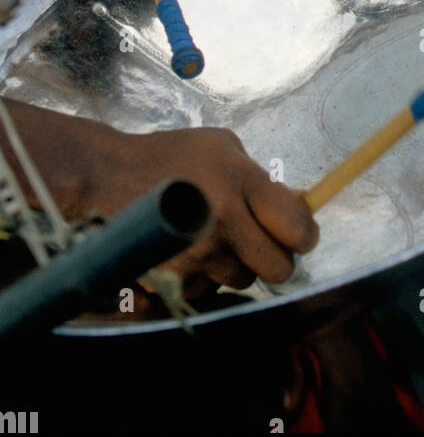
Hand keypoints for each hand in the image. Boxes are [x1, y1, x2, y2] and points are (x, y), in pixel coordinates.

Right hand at [106, 126, 318, 295]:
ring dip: (236, 265)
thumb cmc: (170, 156)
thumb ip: (259, 176)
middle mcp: (224, 222)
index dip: (303, 234)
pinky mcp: (173, 278)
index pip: (299, 230)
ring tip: (214, 237)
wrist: (108, 176)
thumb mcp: (222, 146)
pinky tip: (190, 251)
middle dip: (274, 257)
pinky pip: (209, 290)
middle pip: (279, 269)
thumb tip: (294, 203)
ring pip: (242, 281)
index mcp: (242, 183)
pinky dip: (205, 277)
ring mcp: (198, 255)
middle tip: (258, 239)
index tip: (295, 231)